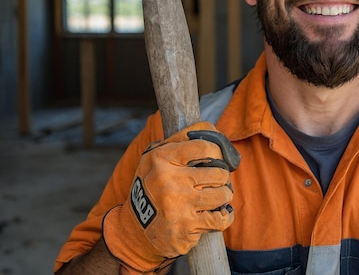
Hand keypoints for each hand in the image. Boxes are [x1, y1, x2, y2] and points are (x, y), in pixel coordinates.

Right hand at [102, 122, 239, 273]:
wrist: (133, 228)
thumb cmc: (152, 185)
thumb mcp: (156, 156)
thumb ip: (182, 138)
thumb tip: (211, 128)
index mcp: (162, 159)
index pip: (205, 147)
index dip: (218, 152)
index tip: (217, 158)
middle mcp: (169, 182)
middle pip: (219, 173)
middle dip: (221, 177)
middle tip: (214, 181)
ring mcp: (178, 208)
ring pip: (223, 195)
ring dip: (223, 196)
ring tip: (214, 197)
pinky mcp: (185, 230)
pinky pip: (221, 219)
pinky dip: (224, 216)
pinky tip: (217, 213)